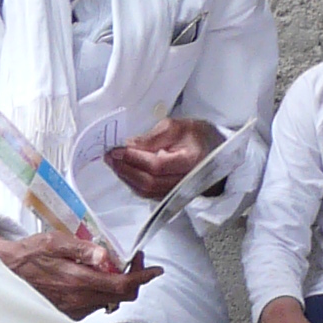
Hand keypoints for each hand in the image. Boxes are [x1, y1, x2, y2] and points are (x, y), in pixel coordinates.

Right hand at [0, 221, 160, 319]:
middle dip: (133, 279)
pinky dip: (100, 292)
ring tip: (110, 267)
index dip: (143, 278)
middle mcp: (79, 301)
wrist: (2, 273)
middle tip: (133, 261)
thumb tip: (107, 255)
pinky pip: (94, 305)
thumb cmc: (27, 255)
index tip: (155, 270)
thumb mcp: (54, 242)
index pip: (123, 285)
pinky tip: (91, 278)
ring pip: (109, 301)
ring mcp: (74, 310)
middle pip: (121, 296)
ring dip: (116, 285)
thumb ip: (83, 249)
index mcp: (79, 281)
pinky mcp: (68, 315)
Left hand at [106, 117, 221, 199]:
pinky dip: (132, 182)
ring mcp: (177, 192)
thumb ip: (152, 137)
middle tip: (110, 155)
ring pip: (146, 190)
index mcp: (191, 161)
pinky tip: (124, 170)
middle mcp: (185, 182)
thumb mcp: (177, 126)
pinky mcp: (169, 195)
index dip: (134, 158)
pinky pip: (147, 193)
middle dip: (125, 169)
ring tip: (113, 161)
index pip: (158, 165)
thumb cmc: (196, 136)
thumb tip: (128, 146)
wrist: (212, 152)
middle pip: (149, 182)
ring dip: (126, 176)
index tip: (117, 148)